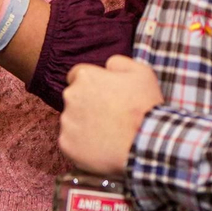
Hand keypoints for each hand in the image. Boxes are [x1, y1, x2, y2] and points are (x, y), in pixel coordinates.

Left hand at [59, 55, 163, 175]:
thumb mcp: (142, 73)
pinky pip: (71, 142)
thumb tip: (107, 65)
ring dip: (85, 125)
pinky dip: (83, 145)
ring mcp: (67, 121)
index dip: (92, 85)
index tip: (104, 95)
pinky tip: (101, 147)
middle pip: (74, 99)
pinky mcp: (66, 144)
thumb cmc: (145, 106)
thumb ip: (119, 63)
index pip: (77, 76)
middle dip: (87, 105)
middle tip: (109, 116)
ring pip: (72, 121)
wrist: (146, 143)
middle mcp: (70, 96)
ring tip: (108, 134)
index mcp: (85, 77)